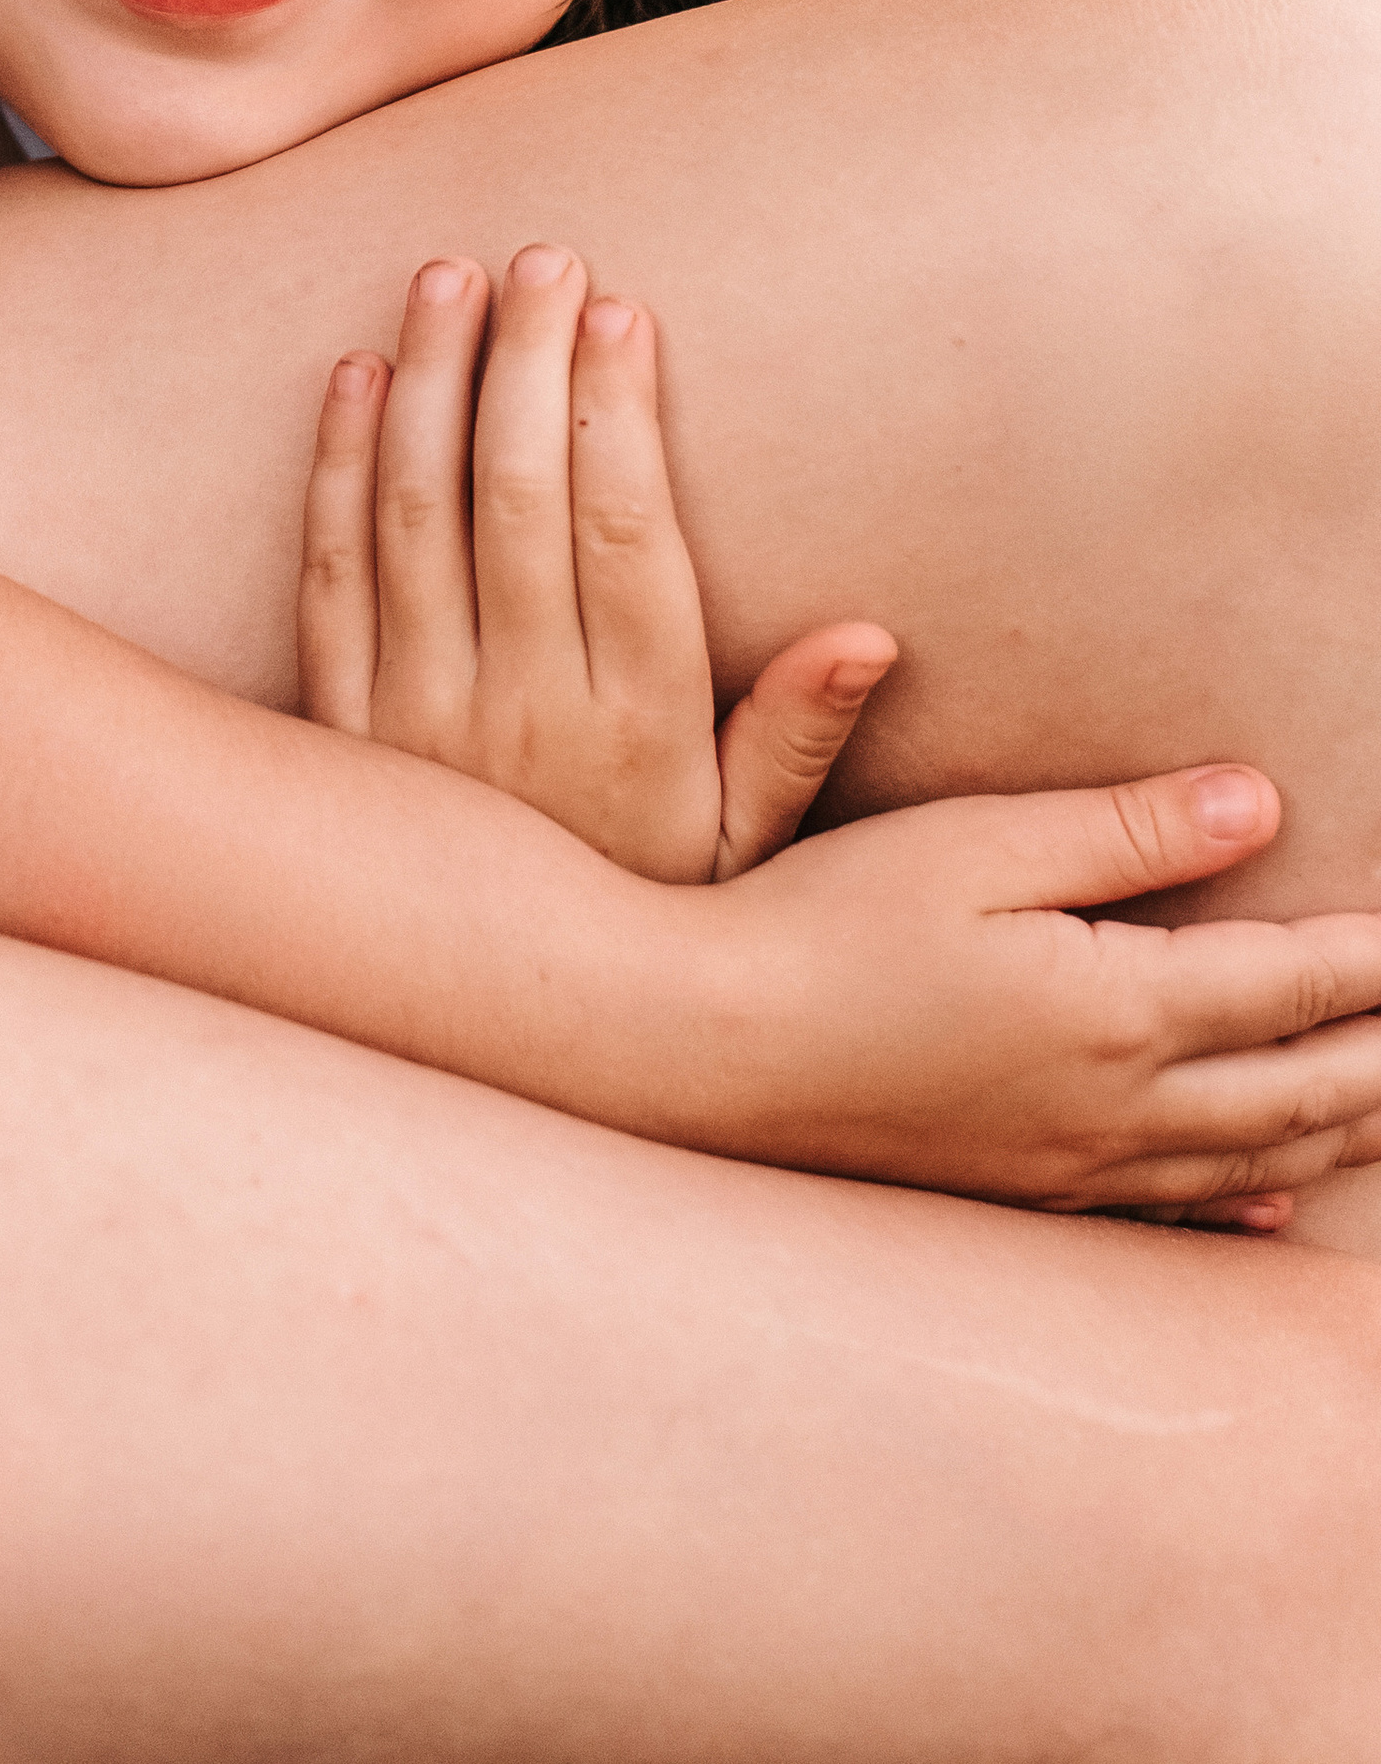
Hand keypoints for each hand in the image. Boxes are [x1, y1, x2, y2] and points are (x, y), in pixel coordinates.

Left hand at [299, 245, 895, 880]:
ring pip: (413, 514)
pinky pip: (329, 570)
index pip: (624, 533)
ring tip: (450, 279)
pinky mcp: (340, 717)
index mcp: (636, 724)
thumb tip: (867, 634)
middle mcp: (521, 708)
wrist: (500, 1024)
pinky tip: (358, 373)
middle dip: (524, 361)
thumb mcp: (750, 853)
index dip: (616, 413)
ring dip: (429, 383)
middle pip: (514, 498)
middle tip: (540, 255)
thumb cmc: (650, 911)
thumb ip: (798, 738)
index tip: (620, 308)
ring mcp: (415, 711)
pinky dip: (336, 465)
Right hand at [678, 761, 1380, 1225]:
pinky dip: (1244, 1206)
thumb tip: (1256, 805)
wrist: (706, 1052)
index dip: (1372, 957)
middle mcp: (1116, 1107)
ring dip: (1340, 1128)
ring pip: (1251, 1159)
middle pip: (1298, 1087)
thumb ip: (1125, 830)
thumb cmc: (828, 923)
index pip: (1290, 980)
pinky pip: (1168, 1215)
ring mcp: (1069, 1165)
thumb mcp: (976, 843)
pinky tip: (1272, 1205)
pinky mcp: (1018, 1192)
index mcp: (1118, 1007)